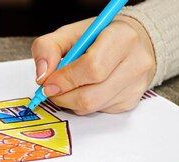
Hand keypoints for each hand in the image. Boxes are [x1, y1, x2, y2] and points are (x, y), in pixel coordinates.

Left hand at [31, 16, 155, 114]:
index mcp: (122, 37)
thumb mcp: (70, 33)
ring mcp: (136, 86)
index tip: (48, 83)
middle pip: (90, 95)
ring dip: (71, 102)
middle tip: (51, 89)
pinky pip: (98, 111)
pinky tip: (86, 89)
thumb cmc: (99, 37)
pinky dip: (84, 104)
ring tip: (68, 86)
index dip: (65, 79)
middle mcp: (136, 63)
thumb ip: (48, 48)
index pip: (92, 68)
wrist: (132, 43)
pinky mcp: (130, 102)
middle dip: (63, 96)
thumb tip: (42, 76)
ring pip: (92, 107)